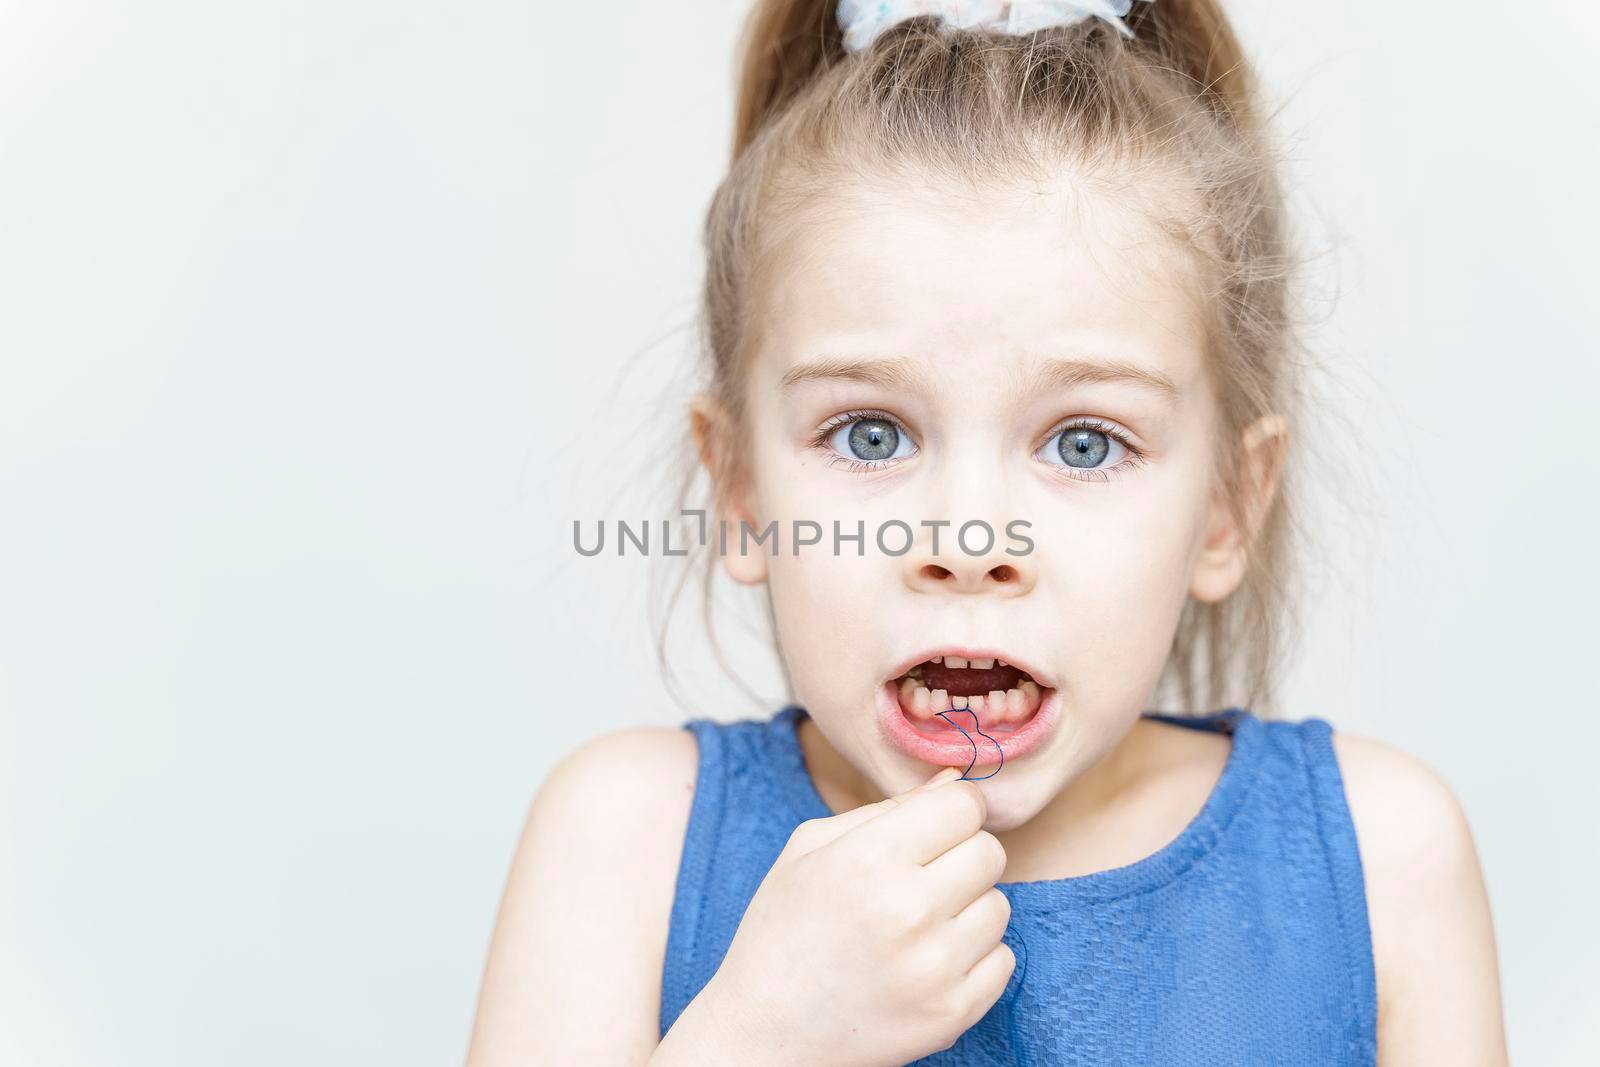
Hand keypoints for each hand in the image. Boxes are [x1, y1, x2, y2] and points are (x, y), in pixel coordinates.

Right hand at [695, 766, 1014, 1066]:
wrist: (765, 1034)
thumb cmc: (781, 931)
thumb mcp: (810, 850)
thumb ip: (887, 809)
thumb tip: (954, 780)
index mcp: (868, 859)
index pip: (964, 805)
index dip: (954, 808)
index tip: (938, 824)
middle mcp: (908, 910)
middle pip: (990, 852)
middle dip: (961, 855)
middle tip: (923, 878)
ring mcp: (934, 967)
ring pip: (1000, 906)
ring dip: (967, 909)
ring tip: (918, 926)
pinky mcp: (953, 1013)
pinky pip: (1003, 960)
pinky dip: (974, 957)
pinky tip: (928, 962)